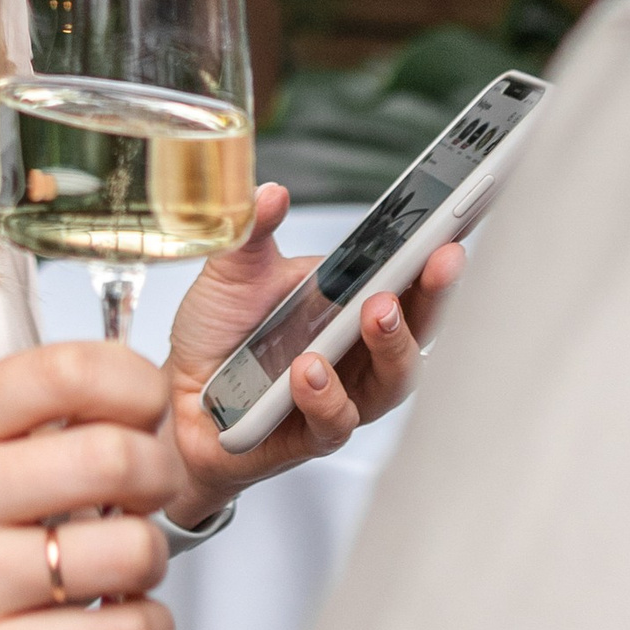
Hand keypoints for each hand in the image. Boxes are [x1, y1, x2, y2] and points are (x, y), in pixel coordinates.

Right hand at [0, 341, 188, 629]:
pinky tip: (126, 626)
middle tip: (145, 500)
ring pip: (131, 550)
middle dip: (161, 478)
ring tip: (126, 571)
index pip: (70, 369)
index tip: (145, 416)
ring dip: (154, 562)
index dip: (138, 386)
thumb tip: (141, 406)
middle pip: (118, 457)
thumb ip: (27, 423)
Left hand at [161, 183, 463, 525]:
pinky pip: (334, 422)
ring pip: (394, 381)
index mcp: (352, 303)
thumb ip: (254, 230)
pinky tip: (308, 371)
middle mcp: (359, 352)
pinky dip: (326, 397)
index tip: (455, 228)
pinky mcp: (309, 435)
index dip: (437, 257)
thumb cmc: (219, 333)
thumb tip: (271, 193)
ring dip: (392, 345)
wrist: (173, 394)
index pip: (409, 279)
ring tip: (375, 312)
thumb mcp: (233, 270)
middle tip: (433, 262)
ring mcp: (342, 395)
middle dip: (435, 294)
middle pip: (420, 329)